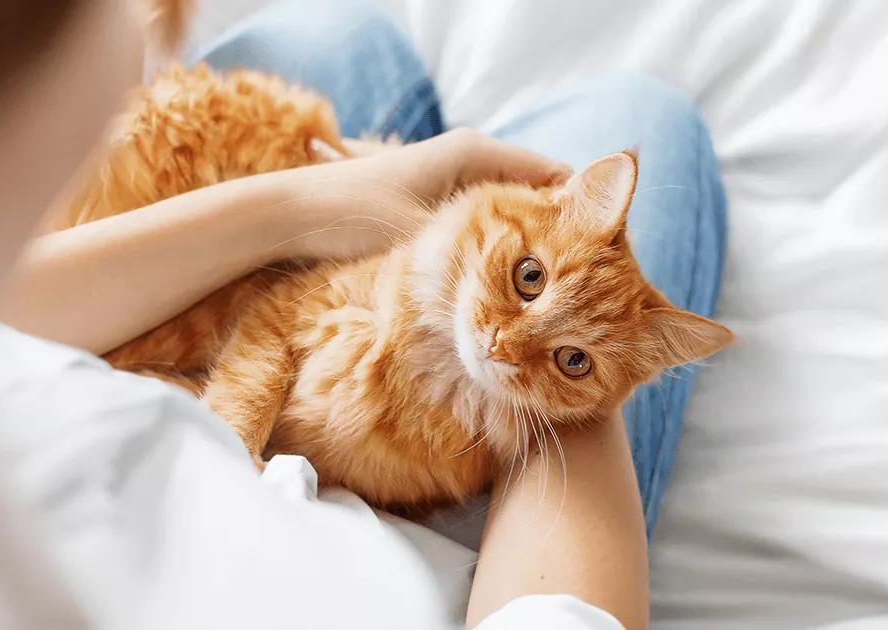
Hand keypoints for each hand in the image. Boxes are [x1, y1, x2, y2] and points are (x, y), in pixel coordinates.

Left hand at [268, 129, 570, 259]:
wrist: (293, 212)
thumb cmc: (357, 217)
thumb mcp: (429, 236)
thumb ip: (486, 248)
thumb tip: (534, 276)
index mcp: (476, 151)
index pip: (554, 174)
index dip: (579, 213)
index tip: (594, 257)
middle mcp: (470, 156)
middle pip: (537, 192)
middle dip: (556, 232)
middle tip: (575, 281)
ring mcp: (453, 176)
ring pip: (511, 209)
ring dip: (526, 242)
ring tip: (543, 287)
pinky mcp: (438, 198)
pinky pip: (486, 218)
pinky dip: (498, 243)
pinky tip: (502, 280)